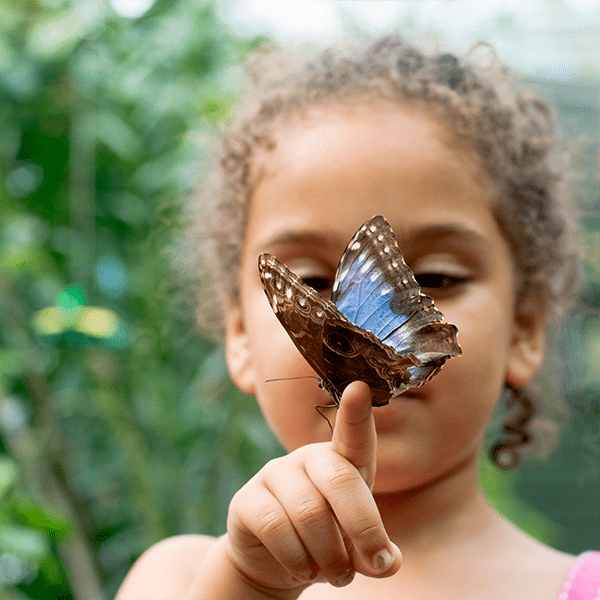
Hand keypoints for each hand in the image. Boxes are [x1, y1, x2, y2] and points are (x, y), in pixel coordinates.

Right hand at [222, 381, 400, 595]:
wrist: (273, 561)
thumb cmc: (325, 542)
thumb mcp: (355, 547)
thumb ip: (375, 552)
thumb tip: (389, 561)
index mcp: (341, 461)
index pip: (353, 434)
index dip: (357, 412)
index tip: (360, 388)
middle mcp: (308, 458)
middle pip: (340, 481)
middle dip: (363, 529)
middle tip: (370, 565)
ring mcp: (275, 474)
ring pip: (310, 513)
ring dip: (329, 556)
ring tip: (335, 575)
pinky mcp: (247, 499)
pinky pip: (276, 527)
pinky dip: (297, 559)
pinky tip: (303, 570)